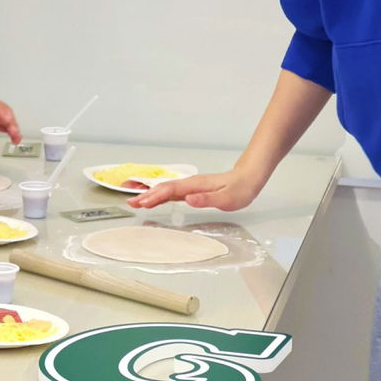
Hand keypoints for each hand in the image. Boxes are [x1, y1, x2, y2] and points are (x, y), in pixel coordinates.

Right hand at [127, 168, 263, 211]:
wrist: (248, 177)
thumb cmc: (240, 188)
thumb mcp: (227, 198)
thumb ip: (207, 199)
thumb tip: (189, 199)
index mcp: (195, 185)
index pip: (171, 190)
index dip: (155, 196)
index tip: (142, 202)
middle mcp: (190, 184)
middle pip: (164, 188)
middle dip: (147, 195)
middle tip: (131, 203)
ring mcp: (191, 186)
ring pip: (167, 190)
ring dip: (151, 195)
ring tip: (137, 201)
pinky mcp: (194, 190)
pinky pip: (173, 193)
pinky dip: (161, 196)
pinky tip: (156, 200)